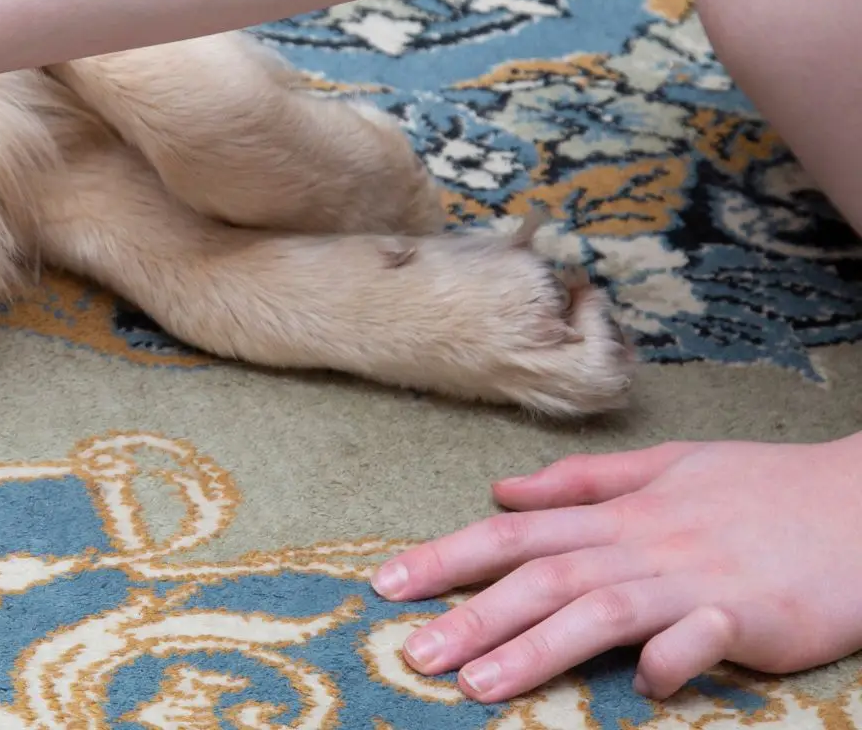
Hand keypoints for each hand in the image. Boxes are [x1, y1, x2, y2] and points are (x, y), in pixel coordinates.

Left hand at [370, 434, 861, 702]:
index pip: (516, 534)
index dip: (447, 556)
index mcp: (621, 513)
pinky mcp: (750, 616)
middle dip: (471, 614)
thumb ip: (584, 482)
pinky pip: (700, 640)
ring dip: (535, 647)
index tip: (386, 584)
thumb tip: (501, 489)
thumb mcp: (670, 466)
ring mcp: (694, 580)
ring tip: (477, 685)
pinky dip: (670, 660)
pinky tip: (640, 687)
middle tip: (411, 652)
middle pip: (542, 576)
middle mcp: (644, 543)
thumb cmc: (767, 490)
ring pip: (599, 610)